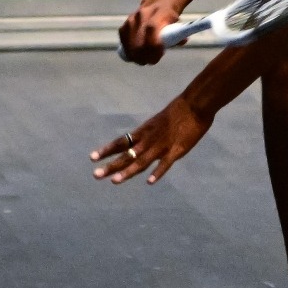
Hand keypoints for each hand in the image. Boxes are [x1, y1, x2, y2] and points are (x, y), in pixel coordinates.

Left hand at [90, 97, 211, 183]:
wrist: (195, 105)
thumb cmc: (177, 113)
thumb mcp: (156, 122)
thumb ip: (148, 135)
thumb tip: (138, 145)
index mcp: (143, 132)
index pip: (121, 142)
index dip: (106, 150)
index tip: (92, 158)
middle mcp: (148, 140)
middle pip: (127, 155)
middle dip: (111, 166)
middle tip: (95, 175)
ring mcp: (162, 146)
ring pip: (142, 161)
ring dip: (128, 172)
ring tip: (114, 181)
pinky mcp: (177, 150)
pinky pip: (165, 163)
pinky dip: (157, 172)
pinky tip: (149, 182)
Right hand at [118, 0, 182, 64]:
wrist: (159, 1)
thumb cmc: (170, 15)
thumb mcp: (177, 22)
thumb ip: (178, 34)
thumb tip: (183, 41)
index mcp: (158, 13)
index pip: (152, 31)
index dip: (153, 47)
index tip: (157, 58)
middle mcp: (143, 15)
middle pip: (139, 40)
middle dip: (143, 55)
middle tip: (149, 61)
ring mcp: (133, 18)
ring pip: (129, 40)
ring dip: (134, 54)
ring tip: (141, 60)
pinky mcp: (126, 22)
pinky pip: (123, 37)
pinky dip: (127, 48)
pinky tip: (132, 55)